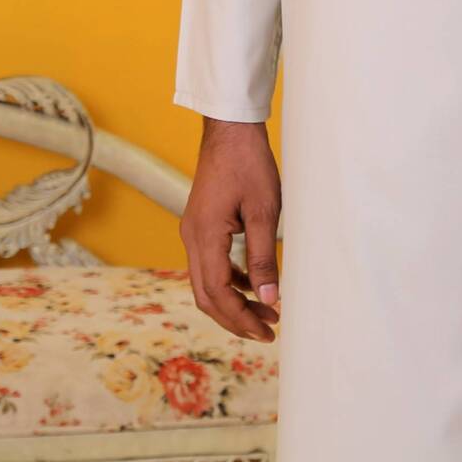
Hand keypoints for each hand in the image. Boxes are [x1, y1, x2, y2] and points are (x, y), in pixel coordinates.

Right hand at [179, 117, 281, 341]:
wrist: (230, 130)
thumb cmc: (249, 165)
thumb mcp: (263, 212)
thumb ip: (263, 258)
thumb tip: (268, 299)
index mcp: (204, 236)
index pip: (218, 293)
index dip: (241, 318)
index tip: (269, 331)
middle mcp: (191, 237)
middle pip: (206, 296)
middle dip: (235, 318)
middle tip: (268, 331)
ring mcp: (193, 231)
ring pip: (206, 282)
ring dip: (233, 302)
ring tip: (266, 312)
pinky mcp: (200, 224)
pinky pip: (210, 264)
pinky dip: (230, 281)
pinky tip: (253, 285)